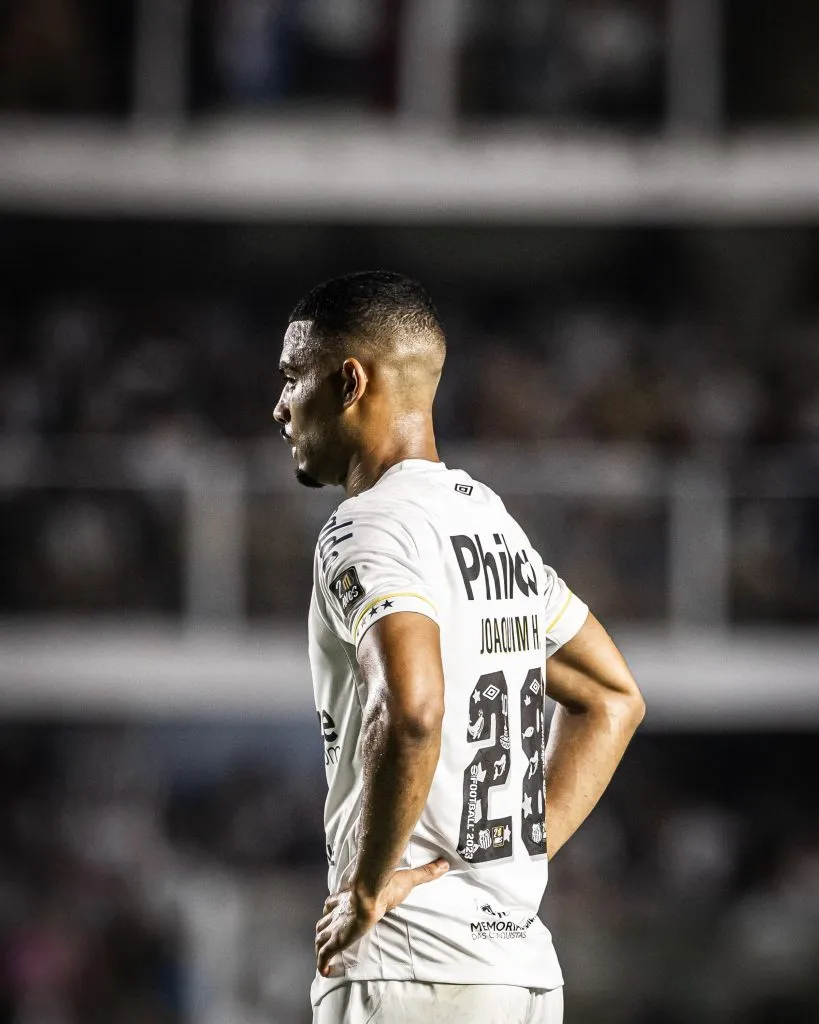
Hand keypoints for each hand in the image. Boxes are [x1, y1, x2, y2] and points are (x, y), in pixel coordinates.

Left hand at [314, 857, 448, 975]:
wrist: (371, 891)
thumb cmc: (385, 885)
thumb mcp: (407, 878)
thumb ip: (424, 873)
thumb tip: (444, 863)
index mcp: (350, 896)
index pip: (335, 901)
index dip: (333, 907)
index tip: (333, 910)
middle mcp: (339, 911)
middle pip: (324, 920)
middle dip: (325, 928)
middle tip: (327, 937)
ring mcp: (336, 926)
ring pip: (320, 936)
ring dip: (321, 945)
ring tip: (326, 956)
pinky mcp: (337, 939)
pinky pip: (324, 954)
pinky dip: (323, 963)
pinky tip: (326, 971)